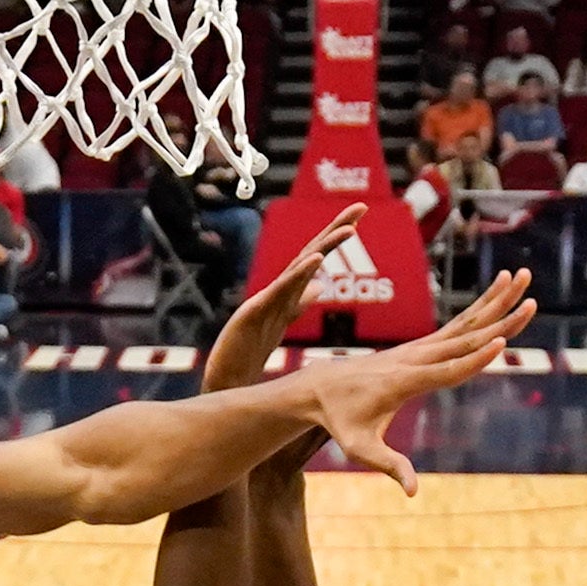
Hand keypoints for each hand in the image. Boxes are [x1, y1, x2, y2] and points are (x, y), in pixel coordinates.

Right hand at [207, 205, 362, 393]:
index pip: (315, 255)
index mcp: (287, 291)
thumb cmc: (248, 352)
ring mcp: (266, 299)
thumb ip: (299, 302)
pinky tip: (317, 258)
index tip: (360, 213)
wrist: (225, 379)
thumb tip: (319, 287)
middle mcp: (278, 289)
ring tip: (350, 229)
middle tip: (361, 206)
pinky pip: (281, 290)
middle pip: (310, 252)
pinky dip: (299, 273)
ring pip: (299, 267)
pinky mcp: (255, 312)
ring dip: (325, 246)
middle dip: (335, 228)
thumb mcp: (282, 321)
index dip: (335, 234)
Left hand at [299, 268, 535, 494]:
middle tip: (531, 300)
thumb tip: (413, 492)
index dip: (474, 359)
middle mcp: (415, 358)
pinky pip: (456, 324)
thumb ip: (389, 466)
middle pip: (465, 337)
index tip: (501, 343)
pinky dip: (480, 307)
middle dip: (500, 319)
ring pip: (464, 322)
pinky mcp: (421, 346)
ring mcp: (419, 348)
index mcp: (404, 381)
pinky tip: (499, 290)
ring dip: (496, 300)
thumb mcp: (360, 449)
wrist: (320, 388)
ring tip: (522, 276)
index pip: (447, 370)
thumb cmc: (341, 421)